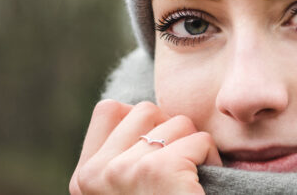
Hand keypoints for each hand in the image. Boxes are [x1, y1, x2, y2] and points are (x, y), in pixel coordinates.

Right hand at [69, 100, 221, 194]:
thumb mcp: (123, 193)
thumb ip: (120, 160)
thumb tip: (145, 113)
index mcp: (85, 179)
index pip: (108, 110)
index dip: (142, 121)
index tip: (158, 148)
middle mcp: (97, 173)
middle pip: (146, 110)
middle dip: (172, 131)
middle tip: (180, 164)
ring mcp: (125, 171)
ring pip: (178, 123)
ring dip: (195, 146)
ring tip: (191, 179)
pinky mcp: (160, 171)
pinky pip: (199, 140)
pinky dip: (211, 158)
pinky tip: (202, 185)